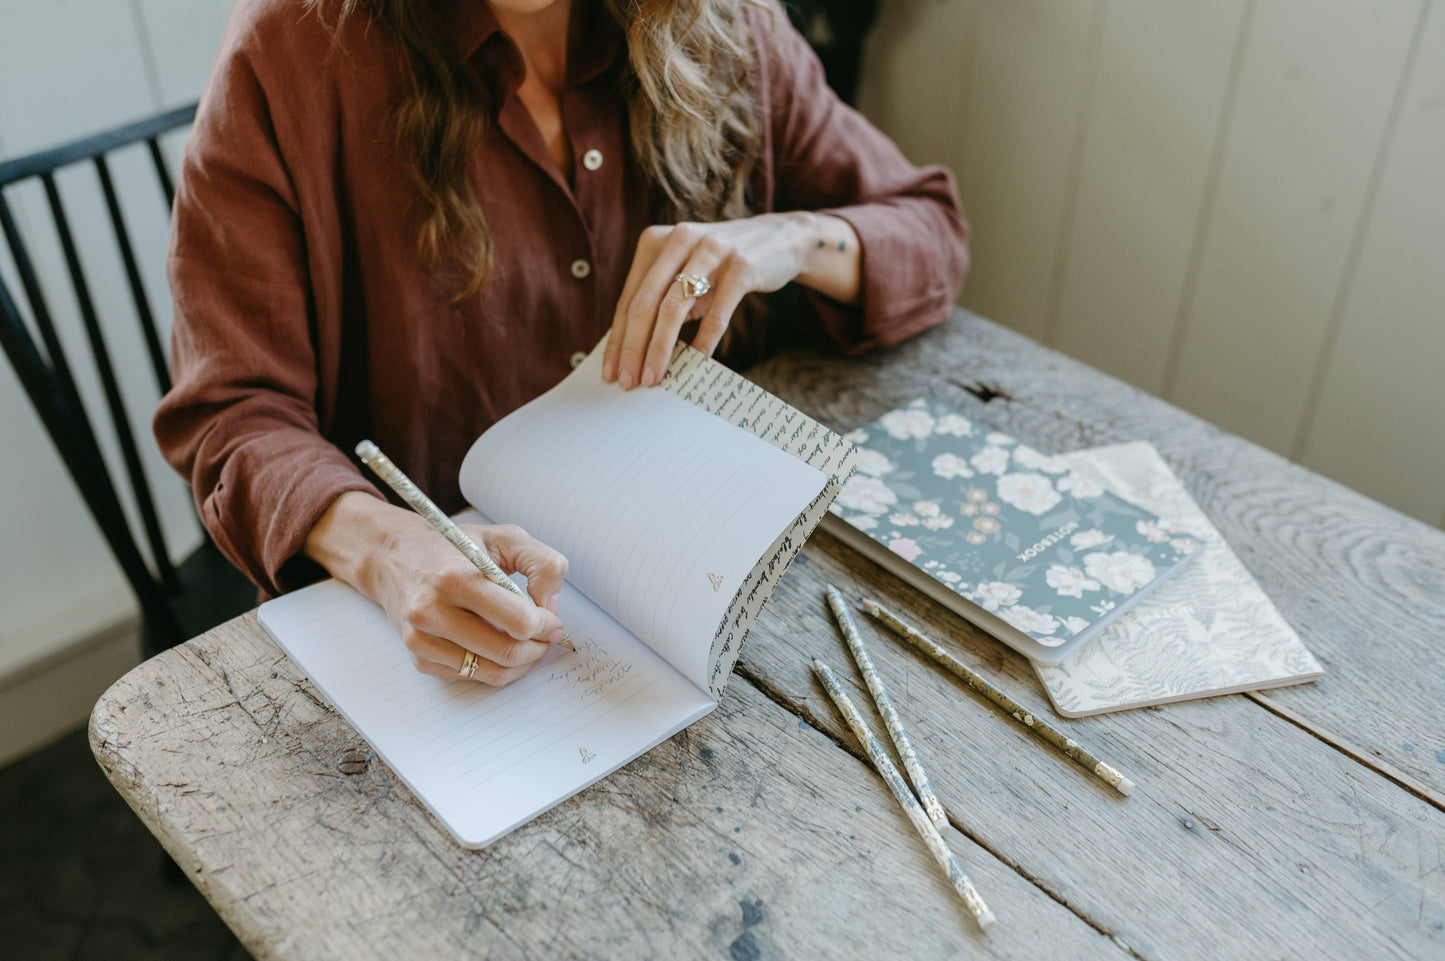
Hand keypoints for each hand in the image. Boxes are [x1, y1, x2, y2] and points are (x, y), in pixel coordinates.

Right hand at [305, 493, 568, 685]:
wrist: (391, 557)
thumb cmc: (453, 546)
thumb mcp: (504, 537)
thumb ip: (542, 564)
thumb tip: (551, 607)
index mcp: (457, 577)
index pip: (519, 621)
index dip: (546, 625)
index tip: (552, 620)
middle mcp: (433, 610)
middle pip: (508, 652)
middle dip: (538, 648)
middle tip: (546, 636)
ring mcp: (421, 638)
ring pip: (492, 672)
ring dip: (521, 663)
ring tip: (527, 643)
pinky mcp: (417, 657)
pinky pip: (470, 676)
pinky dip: (493, 666)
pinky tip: (495, 644)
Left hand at [601, 211, 858, 388]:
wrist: (781, 239)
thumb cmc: (723, 266)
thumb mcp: (686, 274)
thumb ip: (661, 301)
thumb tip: (634, 352)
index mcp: (655, 241)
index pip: (629, 298)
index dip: (618, 339)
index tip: (611, 372)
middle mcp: (679, 240)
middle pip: (645, 303)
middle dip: (633, 348)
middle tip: (629, 382)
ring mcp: (710, 250)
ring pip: (674, 307)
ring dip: (660, 349)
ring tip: (654, 378)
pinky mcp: (741, 265)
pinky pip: (716, 312)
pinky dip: (704, 341)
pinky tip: (696, 363)